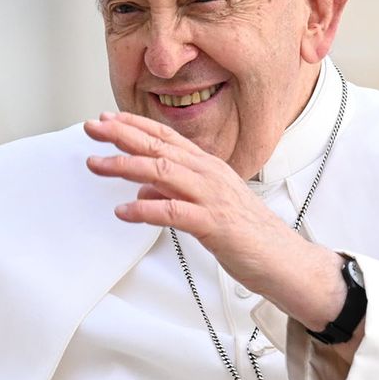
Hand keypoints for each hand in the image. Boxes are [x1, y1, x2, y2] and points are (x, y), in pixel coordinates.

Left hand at [83, 111, 347, 331]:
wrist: (286, 261)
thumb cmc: (250, 237)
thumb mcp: (207, 210)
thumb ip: (175, 195)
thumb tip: (143, 190)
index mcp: (209, 168)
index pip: (167, 138)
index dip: (135, 125)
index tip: (107, 118)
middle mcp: (210, 175)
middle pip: (160, 147)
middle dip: (122, 135)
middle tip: (93, 127)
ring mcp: (213, 197)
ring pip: (163, 172)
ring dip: (126, 165)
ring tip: (98, 164)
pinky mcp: (214, 224)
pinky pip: (174, 213)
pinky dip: (146, 209)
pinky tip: (123, 211)